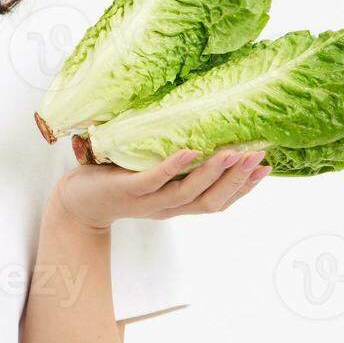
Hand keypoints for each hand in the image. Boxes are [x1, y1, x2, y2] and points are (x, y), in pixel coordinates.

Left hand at [54, 147, 270, 231]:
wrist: (77, 201)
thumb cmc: (117, 182)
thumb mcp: (153, 176)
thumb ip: (175, 166)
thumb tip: (199, 134)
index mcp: (177, 205)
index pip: (219, 201)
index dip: (244, 188)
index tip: (266, 168)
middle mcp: (167, 207)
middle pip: (211, 201)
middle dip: (238, 180)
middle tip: (259, 157)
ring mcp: (148, 200)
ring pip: (189, 193)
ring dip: (213, 173)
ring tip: (233, 153)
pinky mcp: (127, 190)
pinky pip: (154, 179)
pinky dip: (173, 166)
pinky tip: (188, 151)